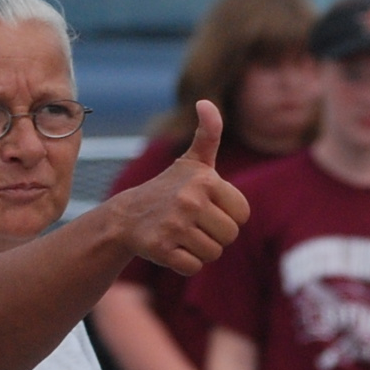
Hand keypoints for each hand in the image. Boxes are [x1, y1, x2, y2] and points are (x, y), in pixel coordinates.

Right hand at [109, 102, 245, 276]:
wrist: (127, 216)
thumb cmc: (170, 189)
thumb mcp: (193, 161)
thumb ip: (209, 133)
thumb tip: (206, 102)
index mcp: (204, 180)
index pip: (242, 214)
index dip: (227, 215)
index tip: (207, 207)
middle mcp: (189, 201)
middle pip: (230, 236)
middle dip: (215, 234)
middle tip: (193, 223)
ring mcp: (173, 226)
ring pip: (213, 254)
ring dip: (200, 249)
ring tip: (181, 234)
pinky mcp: (161, 250)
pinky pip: (193, 268)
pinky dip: (184, 263)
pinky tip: (171, 247)